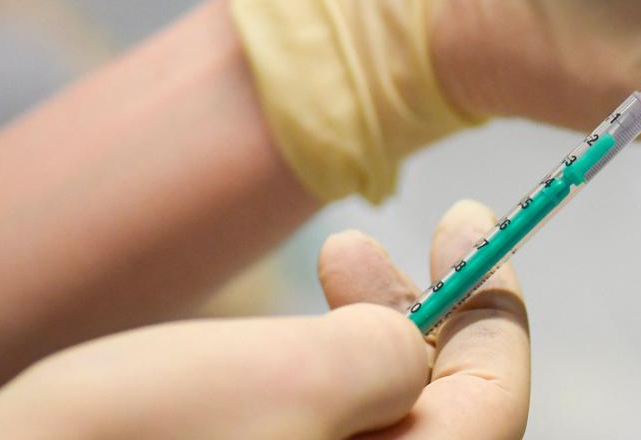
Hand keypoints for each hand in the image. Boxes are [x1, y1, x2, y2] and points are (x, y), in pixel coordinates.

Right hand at [0, 201, 528, 438]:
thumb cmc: (145, 436)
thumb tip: (408, 343)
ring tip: (330, 261)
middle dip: (419, 312)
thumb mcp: (298, 377)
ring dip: (366, 330)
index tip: (471, 221)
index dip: (495, 307)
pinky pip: (323, 429)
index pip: (494, 404)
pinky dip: (320, 367)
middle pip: (439, 411)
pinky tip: (288, 329)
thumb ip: (388, 351)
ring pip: (378, 414)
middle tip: (366, 241)